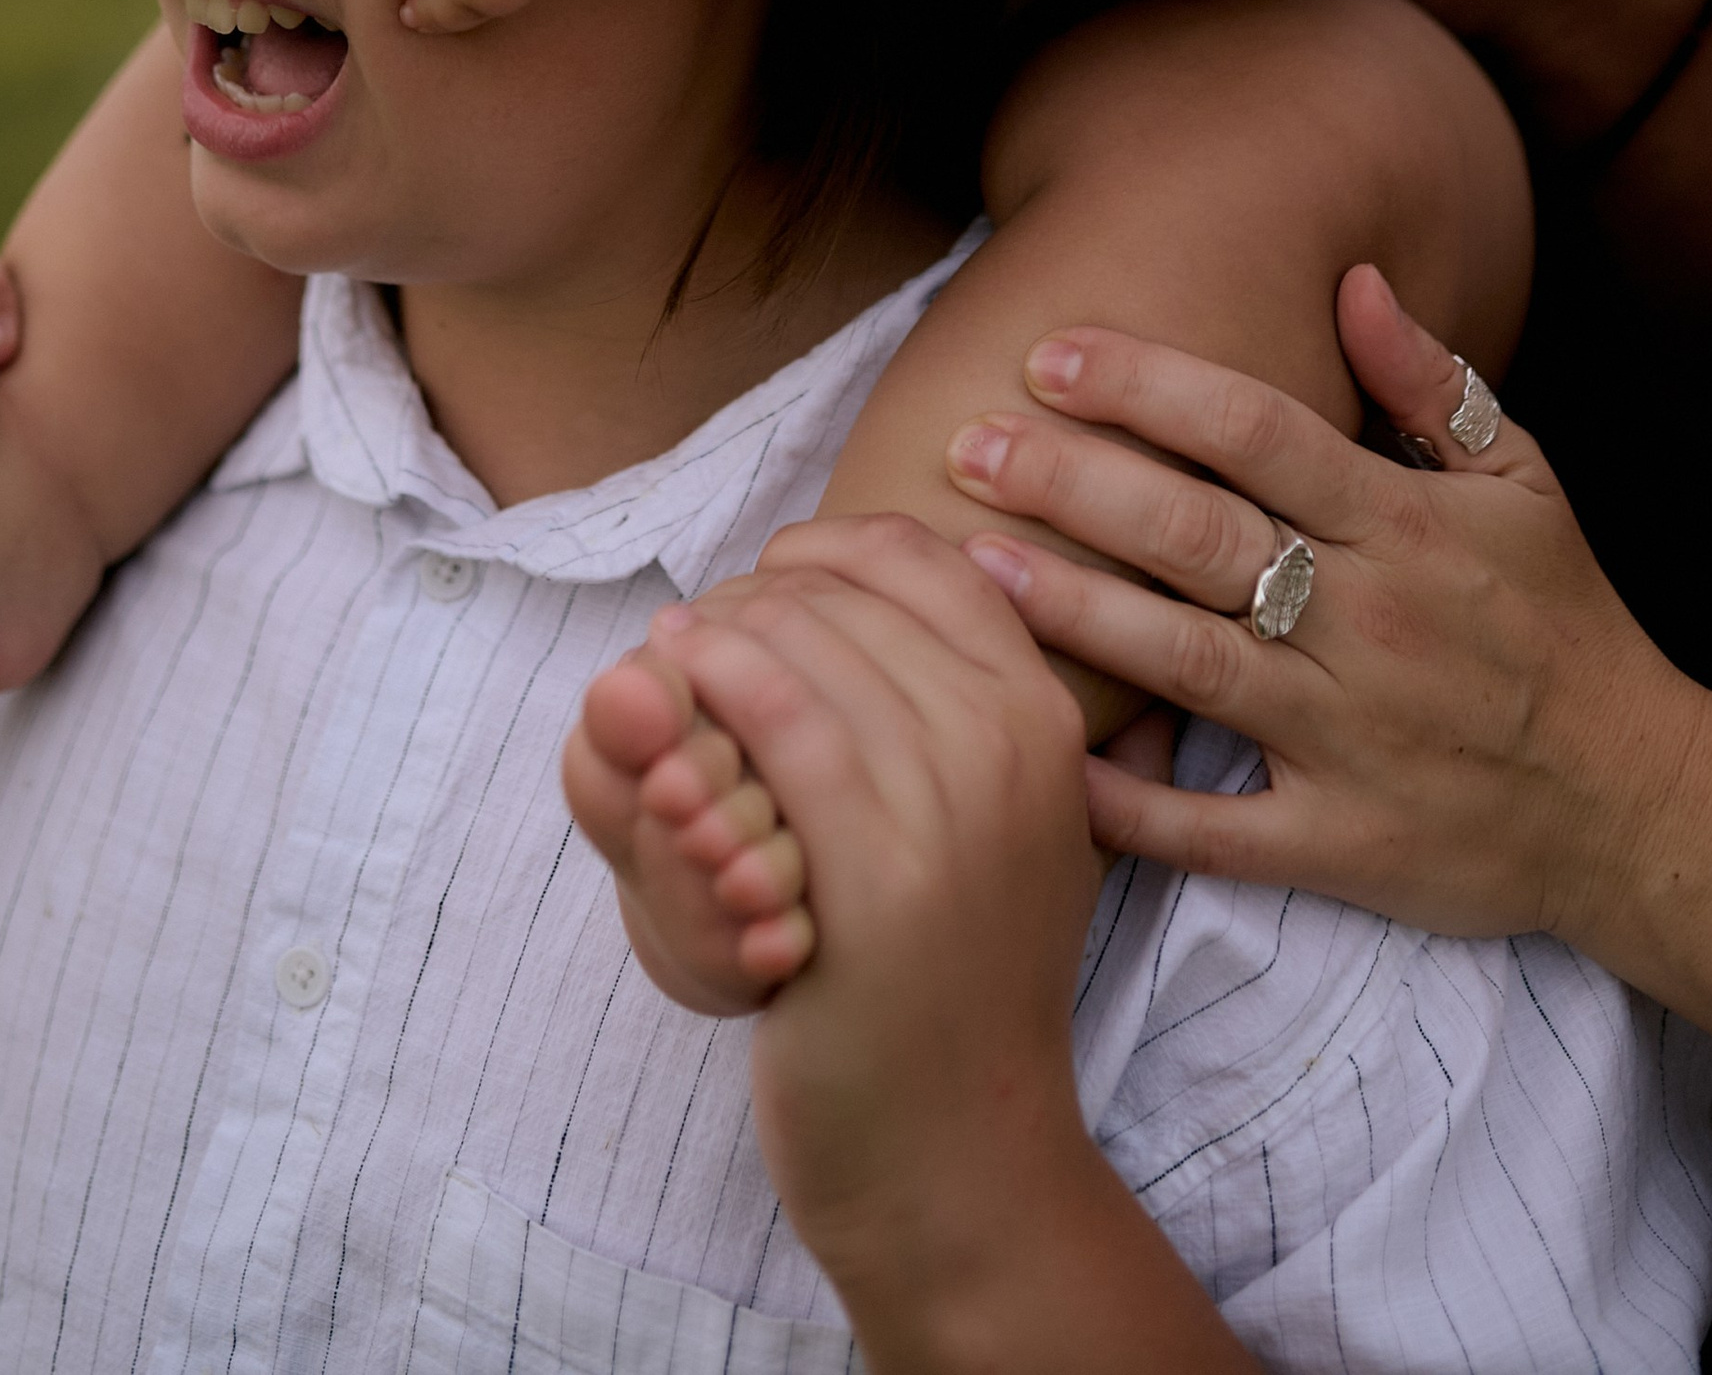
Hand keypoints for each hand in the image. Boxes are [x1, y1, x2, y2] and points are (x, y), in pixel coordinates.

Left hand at [643, 521, 1104, 1270]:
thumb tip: (894, 560)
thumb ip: (951, 698)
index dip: (819, 553)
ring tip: (667, 661)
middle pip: (846, 596)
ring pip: (802, 646)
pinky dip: (709, 687)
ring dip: (712, 639)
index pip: (919, 559)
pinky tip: (668, 693)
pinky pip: (781, 725)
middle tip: (692, 637)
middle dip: (748, 597)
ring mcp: (956, 809)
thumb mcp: (989, 820)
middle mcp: (1015, 745)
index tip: (761, 588)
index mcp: (1044, 715)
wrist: (957, 1158)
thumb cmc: (944, 980)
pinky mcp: (881, 878)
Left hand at [943, 268, 1700, 951]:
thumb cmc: (1565, 626)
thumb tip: (1351, 280)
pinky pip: (1213, 828)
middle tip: (969, 445)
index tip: (1052, 353)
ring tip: (973, 565)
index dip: (1153, 388)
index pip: (1259, 433)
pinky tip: (1043, 758)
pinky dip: (1127, 805)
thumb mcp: (1526, 482)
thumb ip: (1430, 383)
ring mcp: (1347, 739)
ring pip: (1187, 664)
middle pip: (1200, 537)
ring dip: (1075, 612)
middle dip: (1076, 484)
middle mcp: (1369, 625)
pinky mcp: (1338, 844)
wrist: (1641, 806)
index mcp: (1407, 528)